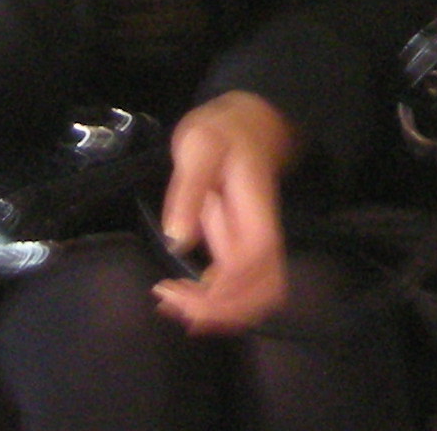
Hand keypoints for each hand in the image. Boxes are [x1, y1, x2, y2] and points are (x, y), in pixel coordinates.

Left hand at [155, 91, 296, 334]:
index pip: (253, 261)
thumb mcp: (199, 146)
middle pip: (264, 290)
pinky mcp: (244, 248)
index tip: (180, 292)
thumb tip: (178, 241)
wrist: (250, 122)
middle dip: (222, 311)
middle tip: (172, 303)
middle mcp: (263, 231)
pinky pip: (242, 287)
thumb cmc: (223, 131)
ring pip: (257, 296)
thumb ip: (189, 190)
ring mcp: (256, 242)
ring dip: (220, 313)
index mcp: (255, 207)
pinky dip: (216, 303)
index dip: (224, 289)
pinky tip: (183, 297)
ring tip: (174, 305)